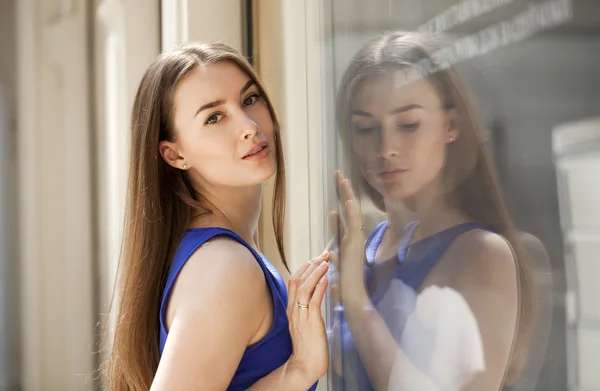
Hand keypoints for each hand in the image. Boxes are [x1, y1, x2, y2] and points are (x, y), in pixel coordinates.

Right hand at [286, 252, 330, 385]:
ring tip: (325, 262)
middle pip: (296, 280)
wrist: (304, 366)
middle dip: (310, 265)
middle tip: (323, 254)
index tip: (316, 259)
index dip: (305, 268)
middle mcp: (293, 310)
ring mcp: (300, 316)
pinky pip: (312, 301)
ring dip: (315, 273)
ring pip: (303, 288)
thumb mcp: (307, 323)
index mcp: (291, 309)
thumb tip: (321, 291)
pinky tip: (326, 279)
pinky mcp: (310, 322)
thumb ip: (310, 307)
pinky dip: (319, 287)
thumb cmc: (308, 347)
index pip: (294, 282)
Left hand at [331, 171, 367, 301]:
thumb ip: (333, 252)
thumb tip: (329, 250)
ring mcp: (356, 238)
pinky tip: (348, 200)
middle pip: (349, 209)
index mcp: (348, 241)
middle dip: (344, 192)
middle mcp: (354, 237)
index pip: (344, 217)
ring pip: (353, 211)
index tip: (337, 188)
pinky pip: (355, 223)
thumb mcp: (335, 264)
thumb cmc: (344, 284)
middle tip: (338, 175)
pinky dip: (352, 211)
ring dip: (347, 194)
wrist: (352, 294)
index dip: (341, 202)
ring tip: (342, 178)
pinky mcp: (357, 242)